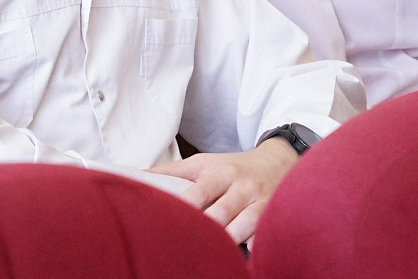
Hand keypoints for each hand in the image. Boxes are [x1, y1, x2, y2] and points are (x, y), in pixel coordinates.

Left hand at [148, 137, 297, 242]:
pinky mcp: (276, 216)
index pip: (200, 192)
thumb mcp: (204, 163)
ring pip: (245, 225)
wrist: (279, 160)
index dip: (186, 207)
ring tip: (212, 252)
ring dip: (229, 239)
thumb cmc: (233, 166)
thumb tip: (138, 175)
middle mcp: (243, 187)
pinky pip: (267, 233)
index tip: (169, 221)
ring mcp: (262, 202)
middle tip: (185, 243)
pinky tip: (246, 255)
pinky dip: (258, 245)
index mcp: (221, 173)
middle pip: (222, 212)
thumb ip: (172, 171)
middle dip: (206, 228)